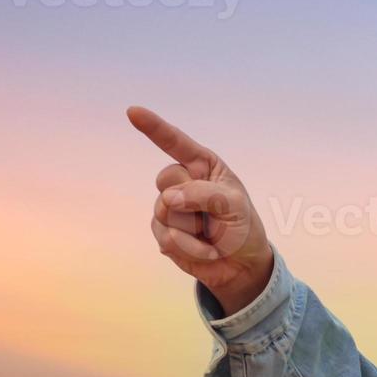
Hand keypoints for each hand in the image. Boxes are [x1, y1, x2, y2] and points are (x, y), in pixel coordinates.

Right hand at [127, 106, 274, 313]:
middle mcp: (182, 183)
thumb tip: (168, 199)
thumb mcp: (235, 206)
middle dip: (189, 199)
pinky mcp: (164, 232)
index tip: (133, 111)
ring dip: (192, 229)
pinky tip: (204, 250)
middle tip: (212, 215)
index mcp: (202, 166)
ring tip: (210, 235)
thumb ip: (203, 194)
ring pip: (163, 211)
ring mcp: (169, 208)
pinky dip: (190, 248)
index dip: (153, 127)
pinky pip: (166, 237)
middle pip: (165, 179)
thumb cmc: (243, 228)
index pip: (175, 143)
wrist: (241, 265)